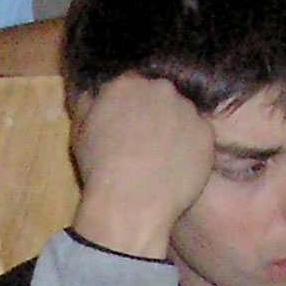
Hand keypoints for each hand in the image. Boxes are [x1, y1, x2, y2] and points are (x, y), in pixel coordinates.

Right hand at [65, 74, 215, 260]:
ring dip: (176, 128)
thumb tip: (92, 96)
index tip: (128, 125)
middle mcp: (160, 89)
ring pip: (183, 114)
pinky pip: (199, 136)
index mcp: (126, 84)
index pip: (130, 85)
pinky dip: (192, 148)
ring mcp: (187, 110)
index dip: (129, 106)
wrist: (132, 201)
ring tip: (166, 158)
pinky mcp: (206, 133)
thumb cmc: (99, 168)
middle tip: (147, 142)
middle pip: (159, 95)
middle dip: (154, 113)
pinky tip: (180, 168)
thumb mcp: (79, 133)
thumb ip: (87, 107)